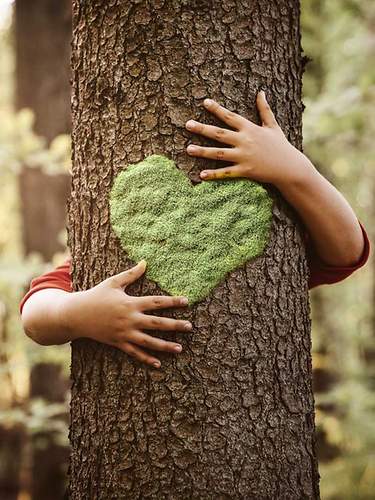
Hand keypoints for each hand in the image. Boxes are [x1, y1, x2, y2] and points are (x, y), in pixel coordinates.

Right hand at [60, 260, 191, 367]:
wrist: (76, 315)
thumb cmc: (96, 295)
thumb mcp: (113, 283)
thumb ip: (131, 274)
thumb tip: (145, 262)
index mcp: (130, 303)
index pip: (156, 302)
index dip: (172, 301)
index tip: (186, 301)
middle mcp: (129, 319)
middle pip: (157, 323)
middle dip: (175, 325)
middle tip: (190, 327)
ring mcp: (124, 333)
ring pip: (148, 342)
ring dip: (165, 346)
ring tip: (180, 349)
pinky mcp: (118, 343)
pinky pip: (134, 353)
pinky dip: (146, 358)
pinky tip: (158, 363)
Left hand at [185, 91, 312, 187]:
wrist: (290, 168)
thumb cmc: (281, 146)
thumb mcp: (273, 126)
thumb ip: (264, 109)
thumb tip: (261, 92)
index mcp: (250, 129)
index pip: (230, 116)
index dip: (217, 109)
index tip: (205, 102)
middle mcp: (245, 141)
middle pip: (219, 133)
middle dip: (202, 129)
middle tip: (187, 124)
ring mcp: (244, 157)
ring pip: (219, 153)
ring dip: (203, 151)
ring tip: (188, 149)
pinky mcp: (245, 171)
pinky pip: (226, 173)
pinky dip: (214, 174)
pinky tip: (201, 175)